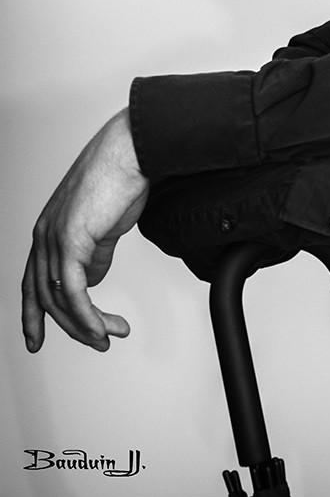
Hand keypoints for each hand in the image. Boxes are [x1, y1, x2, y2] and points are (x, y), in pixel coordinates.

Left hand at [22, 109, 148, 352]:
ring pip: (58, 299)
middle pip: (43, 297)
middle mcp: (44, 236)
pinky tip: (102, 327)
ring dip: (85, 325)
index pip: (32, 282)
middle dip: (69, 327)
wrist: (130, 154)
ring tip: (109, 335)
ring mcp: (54, 239)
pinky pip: (74, 291)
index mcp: (48, 230)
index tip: (36, 338)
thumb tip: (93, 279)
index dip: (33, 314)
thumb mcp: (104, 225)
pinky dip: (88, 316)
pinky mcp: (71, 241)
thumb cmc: (120, 179)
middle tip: (96, 342)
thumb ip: (95, 254)